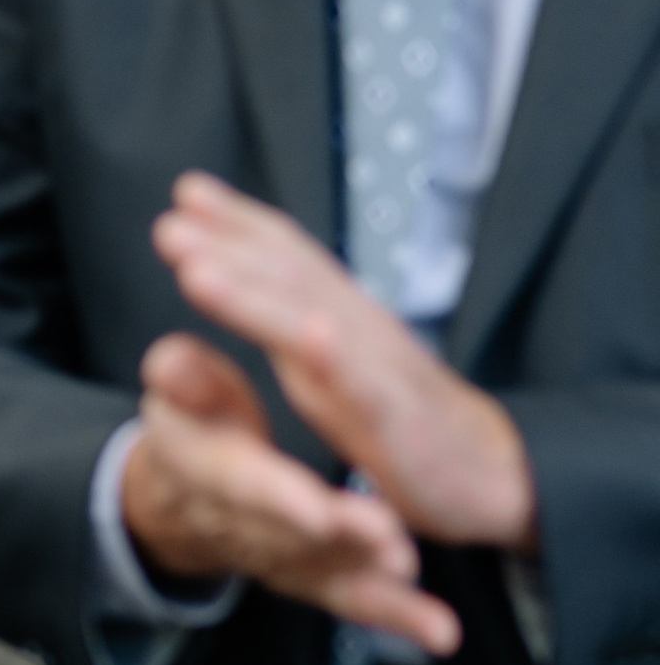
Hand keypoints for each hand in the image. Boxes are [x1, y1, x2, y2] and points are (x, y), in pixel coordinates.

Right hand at [123, 335, 461, 655]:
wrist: (183, 495)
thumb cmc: (195, 426)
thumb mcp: (178, 390)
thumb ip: (182, 377)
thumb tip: (172, 366)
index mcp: (204, 468)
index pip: (238, 483)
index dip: (275, 497)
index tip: (318, 512)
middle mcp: (243, 524)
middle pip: (292, 538)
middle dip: (341, 542)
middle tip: (390, 543)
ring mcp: (282, 556)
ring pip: (326, 572)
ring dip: (372, 582)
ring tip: (410, 568)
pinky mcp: (313, 576)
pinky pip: (352, 600)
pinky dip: (398, 617)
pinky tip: (438, 631)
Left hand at [155, 175, 535, 555]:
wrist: (489, 475)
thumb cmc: (404, 420)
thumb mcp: (332, 366)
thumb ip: (291, 323)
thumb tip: (238, 277)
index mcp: (339, 319)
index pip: (288, 260)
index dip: (240, 222)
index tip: (187, 190)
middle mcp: (358, 330)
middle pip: (292, 275)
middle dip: (233, 241)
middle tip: (174, 212)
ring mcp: (379, 369)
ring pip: (314, 321)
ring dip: (256, 293)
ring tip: (199, 268)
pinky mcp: (399, 417)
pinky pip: (366, 385)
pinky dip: (338, 356)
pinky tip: (311, 334)